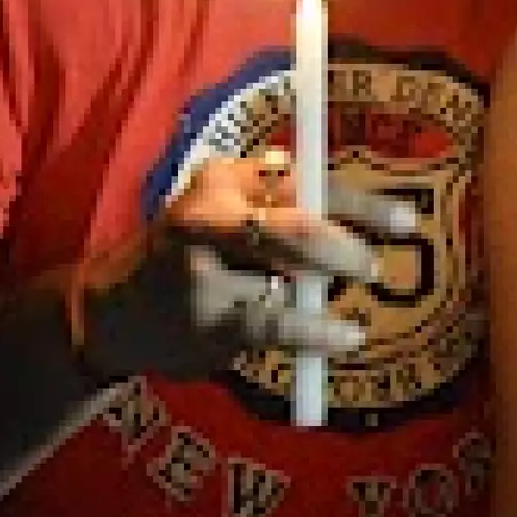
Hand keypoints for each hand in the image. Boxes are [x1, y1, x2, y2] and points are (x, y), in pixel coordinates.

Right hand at [71, 154, 411, 381]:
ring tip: (358, 310)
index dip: (361, 201)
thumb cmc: (188, 253)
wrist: (111, 308)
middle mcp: (208, 215)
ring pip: (291, 275)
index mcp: (223, 179)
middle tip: (374, 268)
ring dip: (331, 288)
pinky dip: (319, 332)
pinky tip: (345, 338)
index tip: (405, 221)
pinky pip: (279, 323)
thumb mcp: (222, 210)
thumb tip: (362, 215)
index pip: (305, 181)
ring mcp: (204, 270)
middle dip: (349, 246)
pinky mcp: (207, 319)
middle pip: (298, 224)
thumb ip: (279, 205)